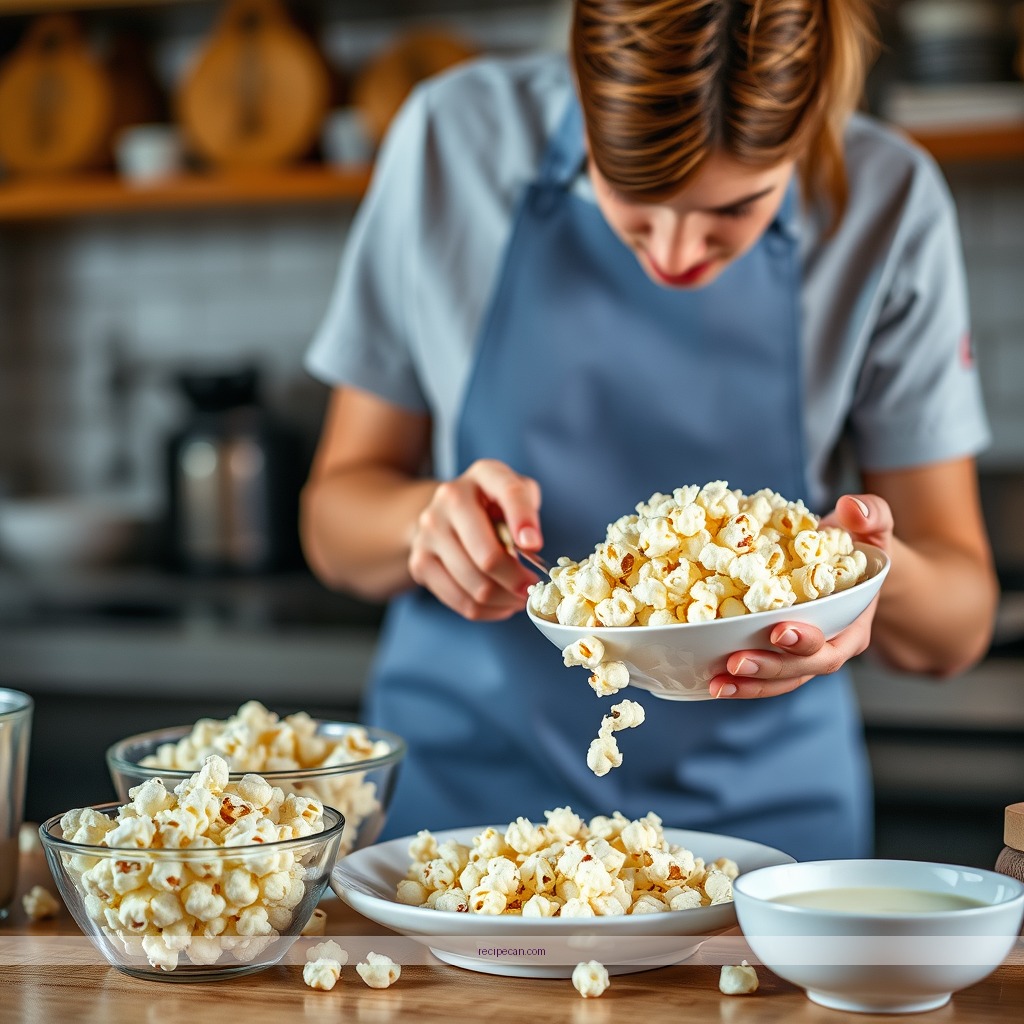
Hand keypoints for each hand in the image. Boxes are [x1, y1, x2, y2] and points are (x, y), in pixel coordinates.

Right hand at [408, 458, 543, 620]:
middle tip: (532, 589)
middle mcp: (451, 497)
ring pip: (476, 585)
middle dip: (517, 579)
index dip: (523, 520)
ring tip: (518, 598)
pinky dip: (486, 611)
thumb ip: (528, 510)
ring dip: (505, 599)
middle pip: (488, 555)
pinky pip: (460, 601)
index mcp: (484, 474)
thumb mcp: (516, 494)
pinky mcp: (420, 562)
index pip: (508, 493)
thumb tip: (529, 545)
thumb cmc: (492, 506)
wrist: (446, 513)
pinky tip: (499, 605)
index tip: (535, 546)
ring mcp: (430, 531)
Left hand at [708, 493, 893, 698]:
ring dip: (749, 684)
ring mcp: (802, 654)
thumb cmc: (859, 543)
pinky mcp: (778, 653)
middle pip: (802, 668)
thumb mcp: (873, 524)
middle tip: (736, 662)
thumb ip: (870, 514)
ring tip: (718, 684)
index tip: (780, 631)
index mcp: (853, 622)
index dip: (808, 641)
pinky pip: (762, 675)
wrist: (848, 561)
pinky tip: (711, 681)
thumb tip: (851, 508)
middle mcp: (830, 645)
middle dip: (770, 667)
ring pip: (779, 680)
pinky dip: (739, 682)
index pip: (834, 643)